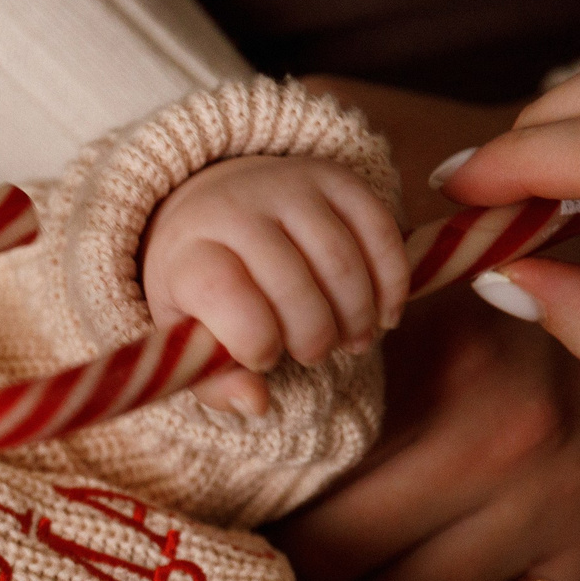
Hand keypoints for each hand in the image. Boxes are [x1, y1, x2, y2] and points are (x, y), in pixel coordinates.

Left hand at [142, 155, 410, 416]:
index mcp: (189, 250)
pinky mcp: (336, 177)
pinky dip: (392, 282)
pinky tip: (384, 315)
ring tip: (351, 342)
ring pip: (341, 261)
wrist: (217, 205)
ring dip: (356, 316)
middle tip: (312, 355)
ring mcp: (289, 186)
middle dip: (312, 337)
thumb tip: (256, 404)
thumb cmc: (203, 286)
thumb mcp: (187, 336)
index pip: (223, 292)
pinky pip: (380, 230)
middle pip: (292, 284)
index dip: (253, 340)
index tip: (261, 358)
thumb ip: (213, 380)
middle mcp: (236, 207)